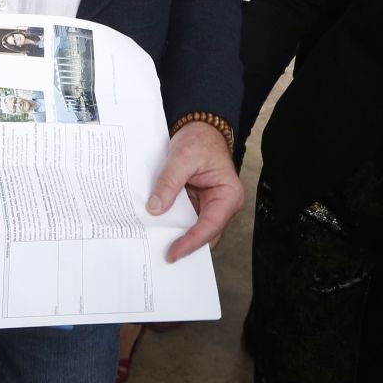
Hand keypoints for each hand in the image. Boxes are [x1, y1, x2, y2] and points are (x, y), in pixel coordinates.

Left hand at [149, 119, 243, 261]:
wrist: (198, 129)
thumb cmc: (199, 140)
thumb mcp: (182, 157)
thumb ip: (169, 182)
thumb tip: (155, 208)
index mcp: (228, 195)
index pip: (210, 226)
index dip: (192, 242)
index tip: (173, 252)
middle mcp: (221, 205)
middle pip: (203, 234)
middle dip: (184, 244)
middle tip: (160, 254)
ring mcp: (208, 207)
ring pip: (193, 230)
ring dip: (176, 236)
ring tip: (154, 245)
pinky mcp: (195, 205)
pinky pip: (184, 220)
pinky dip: (171, 225)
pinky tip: (156, 229)